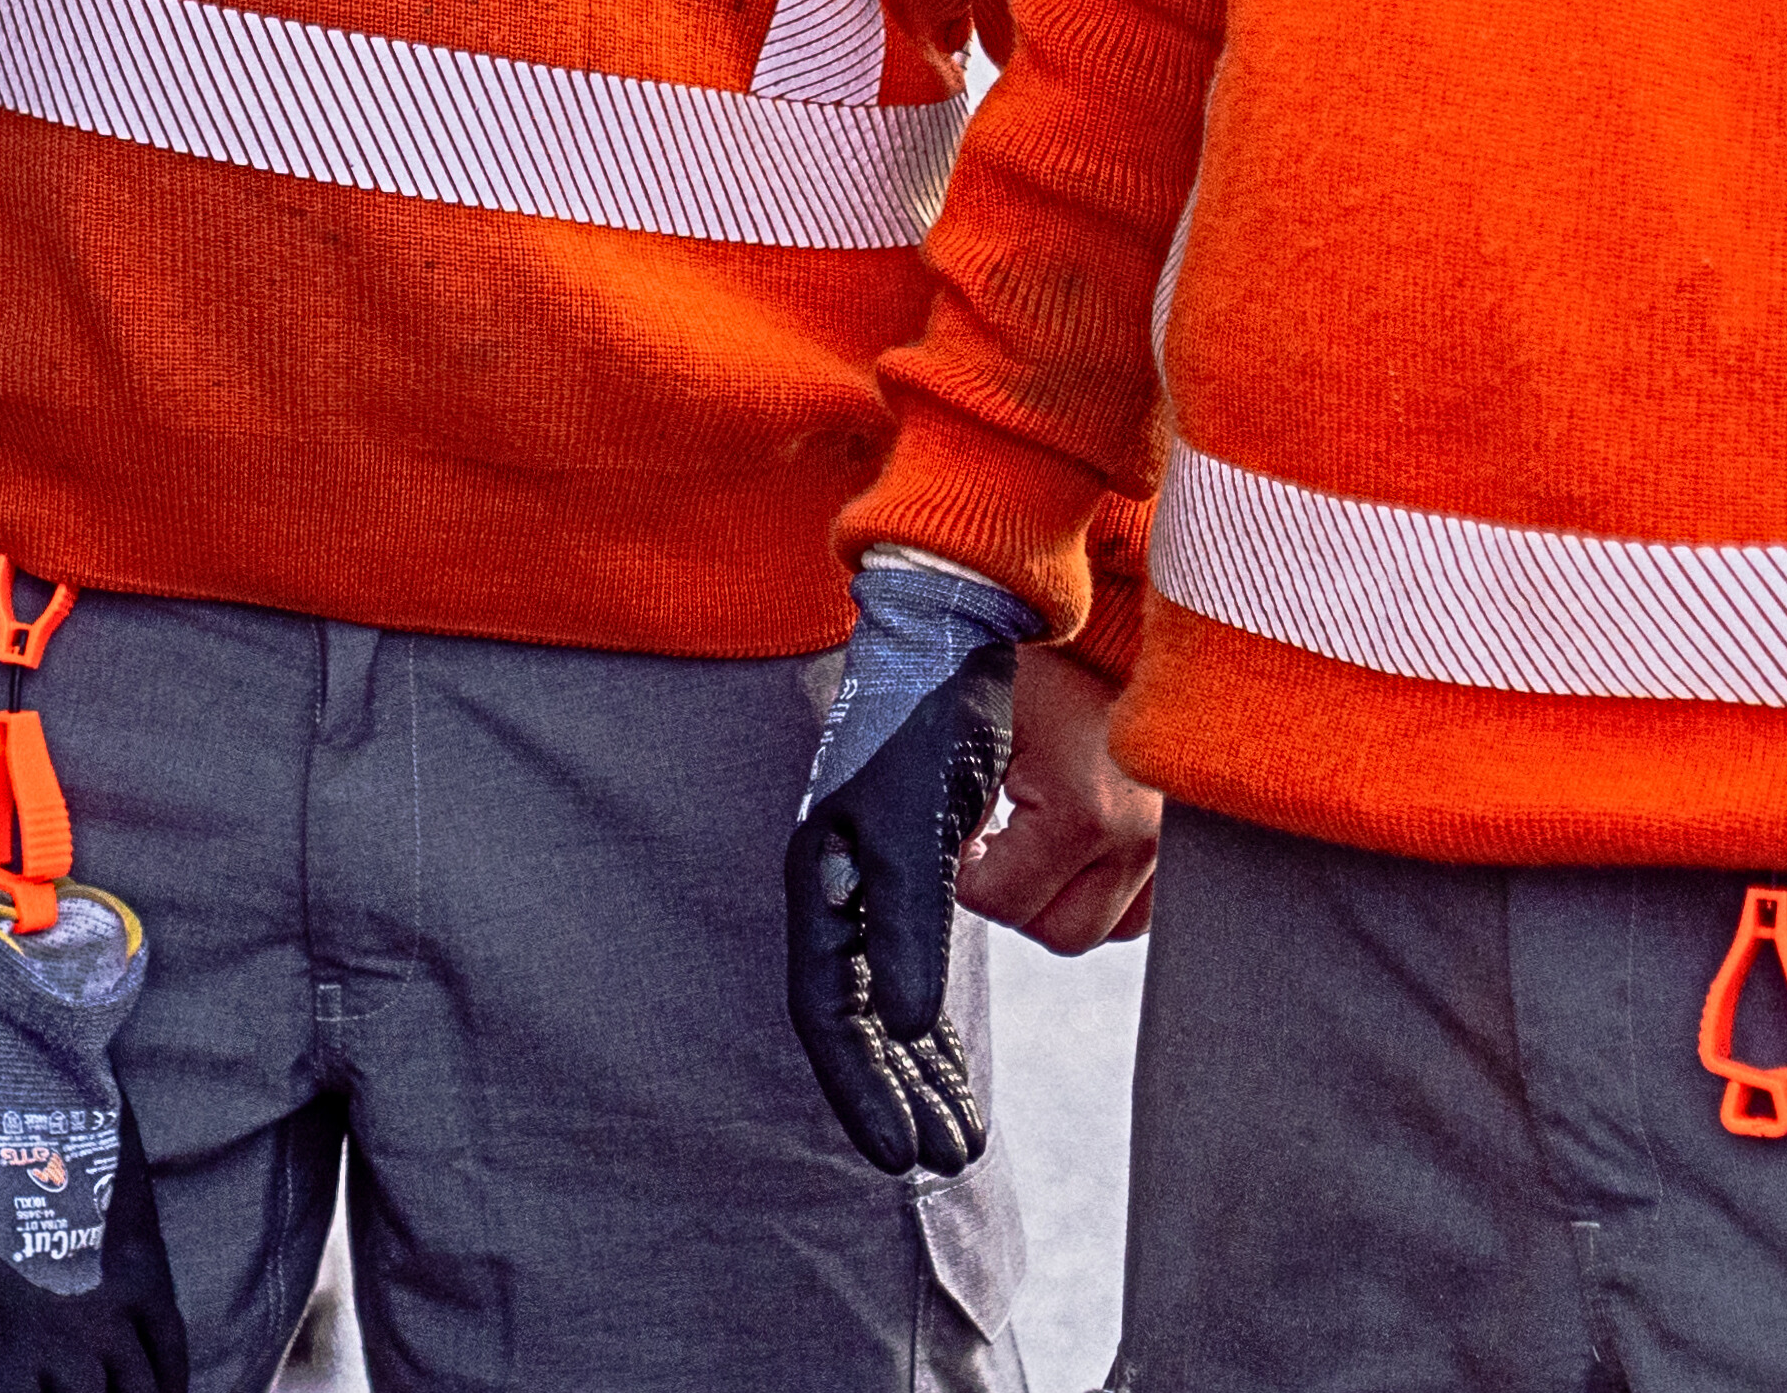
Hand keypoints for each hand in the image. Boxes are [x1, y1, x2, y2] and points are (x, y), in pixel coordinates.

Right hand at [786, 637, 1009, 1176]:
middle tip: (948, 1159)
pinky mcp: (907, 864)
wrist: (949, 627)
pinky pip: (911, 965)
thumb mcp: (919, 820)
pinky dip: (934, 1021)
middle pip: (857, 1020)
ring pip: (885, 1001)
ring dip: (920, 1070)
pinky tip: (952, 1058)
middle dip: (896, 1095)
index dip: (863, 1088)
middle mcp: (837, 888)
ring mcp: (868, 877)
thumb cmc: (928, 715)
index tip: (905, 1155)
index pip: (832, 1012)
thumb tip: (914, 1024)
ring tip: (962, 1136)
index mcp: (824, 880)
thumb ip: (911, 921)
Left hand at [954, 643, 1158, 950]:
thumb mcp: (971, 729)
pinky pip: (1142, 907)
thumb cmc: (1026, 667)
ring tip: (1039, 840)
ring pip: (1106, 927)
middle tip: (999, 843)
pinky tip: (1077, 845)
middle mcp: (1143, 838)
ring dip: (1063, 899)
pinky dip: (1104, 890)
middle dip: (1017, 897)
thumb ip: (947, 808)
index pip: (1004, 904)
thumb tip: (933, 870)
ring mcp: (1174, 844)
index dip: (967, 875)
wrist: (1098, 626)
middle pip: (1061, 934)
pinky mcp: (1187, 842)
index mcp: (1087, 812)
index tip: (968, 834)